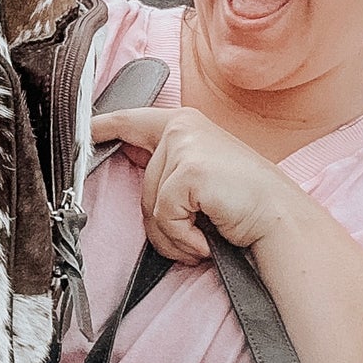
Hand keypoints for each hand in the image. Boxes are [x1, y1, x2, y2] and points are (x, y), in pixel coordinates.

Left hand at [92, 108, 296, 261]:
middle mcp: (183, 128)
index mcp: (185, 125)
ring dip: (174, 236)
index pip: (132, 121)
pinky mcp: (188, 171)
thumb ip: (166, 165)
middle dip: (163, 222)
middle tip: (195, 233)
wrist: (280, 222)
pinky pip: (164, 218)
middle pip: (141, 186)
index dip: (103, 126)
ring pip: (150, 208)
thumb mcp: (201, 176)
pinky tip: (206, 240)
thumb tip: (126, 155)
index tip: (82, 131)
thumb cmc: (244, 204)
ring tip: (204, 237)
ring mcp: (186, 146)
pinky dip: (183, 240)